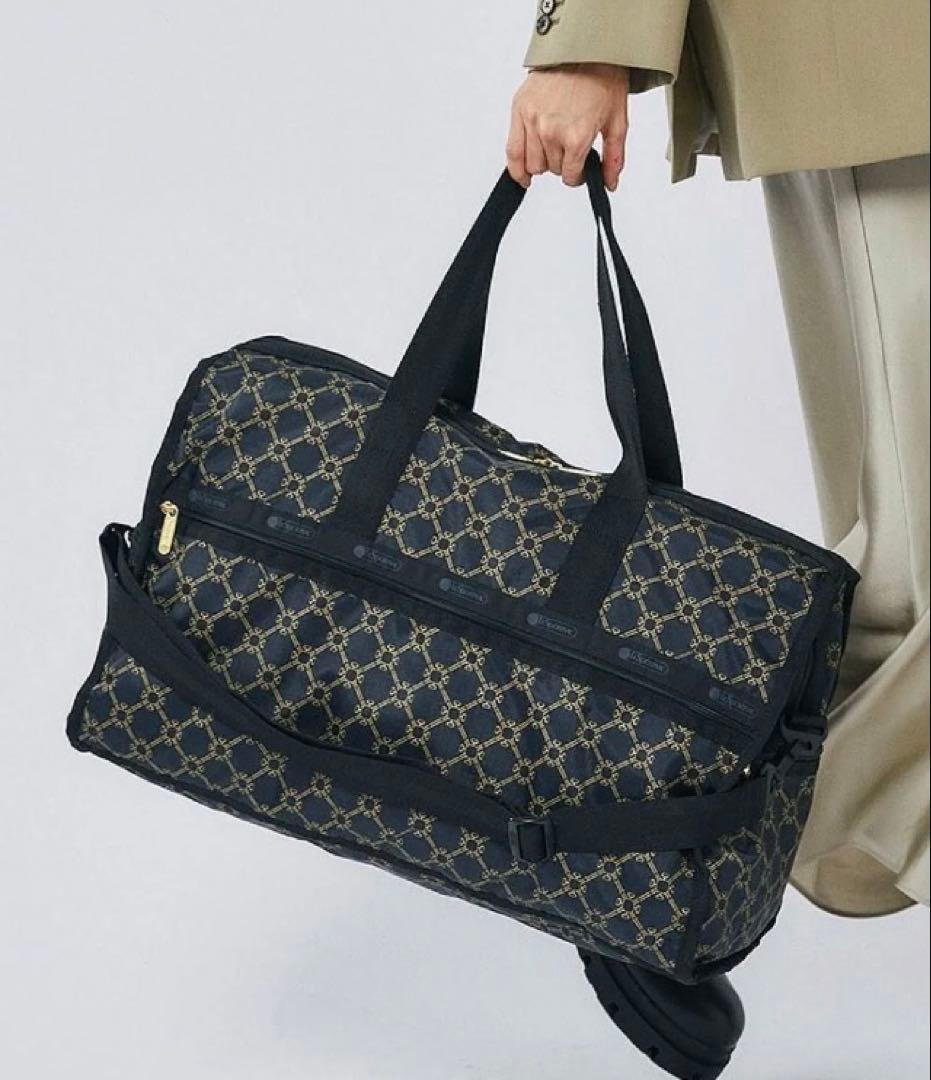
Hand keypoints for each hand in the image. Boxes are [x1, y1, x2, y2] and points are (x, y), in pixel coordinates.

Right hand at [506, 63, 629, 189]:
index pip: (570, 176)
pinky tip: (523, 176)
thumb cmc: (602, 79)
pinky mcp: (519, 110)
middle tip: (569, 147)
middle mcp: (551, 132)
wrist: (584, 48)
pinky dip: (516, 168)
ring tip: (552, 148)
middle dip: (561, 164)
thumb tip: (609, 184)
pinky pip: (512, 151)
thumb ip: (613, 158)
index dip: (577, 176)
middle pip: (552, 170)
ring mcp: (533, 122)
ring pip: (532, 164)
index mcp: (576, 136)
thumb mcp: (617, 121)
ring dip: (543, 162)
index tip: (580, 168)